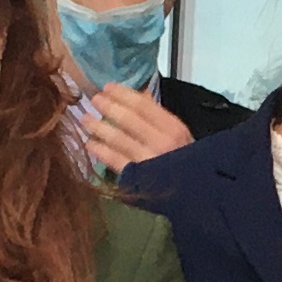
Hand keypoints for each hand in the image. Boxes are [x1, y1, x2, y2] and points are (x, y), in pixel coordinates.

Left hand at [77, 82, 195, 174]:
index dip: (122, 94)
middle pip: (128, 119)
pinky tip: (90, 144)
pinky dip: (100, 151)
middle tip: (93, 99)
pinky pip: (114, 161)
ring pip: (117, 139)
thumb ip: (159, 118)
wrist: (195, 195)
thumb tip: (138, 97)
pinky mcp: (137, 178)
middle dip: (108, 107)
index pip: (143, 105)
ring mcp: (148, 160)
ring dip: (98, 127)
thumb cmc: (188, 162)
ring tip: (85, 120)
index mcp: (173, 127)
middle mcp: (160, 141)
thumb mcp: (180, 136)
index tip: (108, 87)